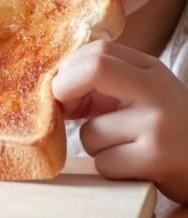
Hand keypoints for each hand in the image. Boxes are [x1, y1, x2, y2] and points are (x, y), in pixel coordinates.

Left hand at [52, 40, 187, 203]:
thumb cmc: (163, 127)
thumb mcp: (140, 94)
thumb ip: (102, 85)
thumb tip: (55, 92)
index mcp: (150, 70)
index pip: (98, 51)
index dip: (69, 70)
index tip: (61, 90)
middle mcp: (157, 91)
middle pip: (94, 70)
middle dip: (64, 89)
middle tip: (65, 111)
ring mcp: (157, 124)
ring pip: (90, 132)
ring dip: (94, 143)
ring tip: (122, 147)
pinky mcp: (156, 158)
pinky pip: (103, 161)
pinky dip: (108, 166)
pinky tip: (132, 165)